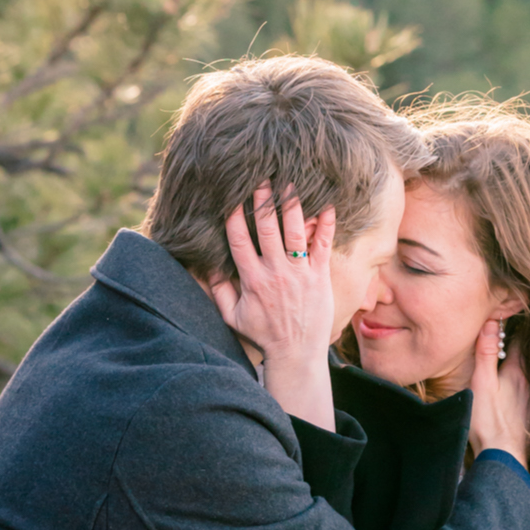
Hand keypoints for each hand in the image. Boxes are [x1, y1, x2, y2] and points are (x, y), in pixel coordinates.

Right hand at [209, 184, 335, 430]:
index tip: (232, 196)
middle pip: (267, 229)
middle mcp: (275, 272)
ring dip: (292, 205)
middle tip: (262, 177)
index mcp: (252, 279)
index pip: (239, 240)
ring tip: (291, 182)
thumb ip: (217, 290)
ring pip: (295, 232)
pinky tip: (328, 205)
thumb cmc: (263, 335)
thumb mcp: (232, 316)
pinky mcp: (320, 276)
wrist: (296, 353)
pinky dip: (326, 225)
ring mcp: (299, 273)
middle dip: (263, 201)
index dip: (235, 216)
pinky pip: (323, 246)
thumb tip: (202, 267)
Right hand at [467, 317, 529, 469]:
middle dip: (518, 346)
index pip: (517, 341)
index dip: (511, 329)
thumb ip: (485, 353)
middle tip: (511, 334)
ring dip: (525, 366)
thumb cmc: (488, 421)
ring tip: (516, 358)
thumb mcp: (481, 383)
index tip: (507, 318)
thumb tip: (491, 323)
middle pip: (526, 357)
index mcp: (517, 372)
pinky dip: (528, 384)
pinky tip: (521, 389)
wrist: (503, 456)